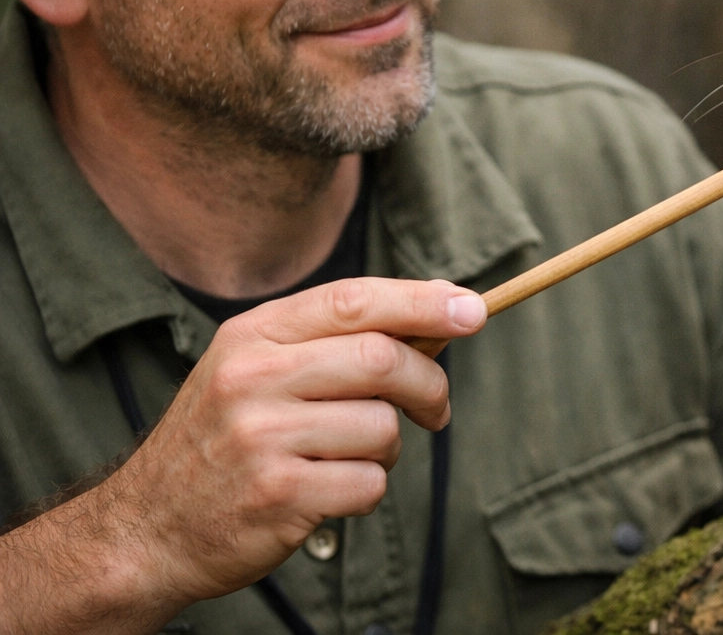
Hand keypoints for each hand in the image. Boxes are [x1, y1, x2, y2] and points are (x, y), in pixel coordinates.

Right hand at [0, 276, 485, 632]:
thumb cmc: (224, 442)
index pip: (353, 299)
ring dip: (388, 449)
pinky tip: (329, 493)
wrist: (145, 529)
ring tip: (351, 458)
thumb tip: (438, 323)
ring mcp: (260, 436)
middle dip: (428, 385)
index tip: (472, 311)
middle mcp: (252, 377)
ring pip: (381, 427)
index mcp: (253, 335)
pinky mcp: (276, 494)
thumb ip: (334, 342)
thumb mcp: (257, 370)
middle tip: (437, 411)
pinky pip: (368, 484)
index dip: (422, 302)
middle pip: (381, 358)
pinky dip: (367, 491)